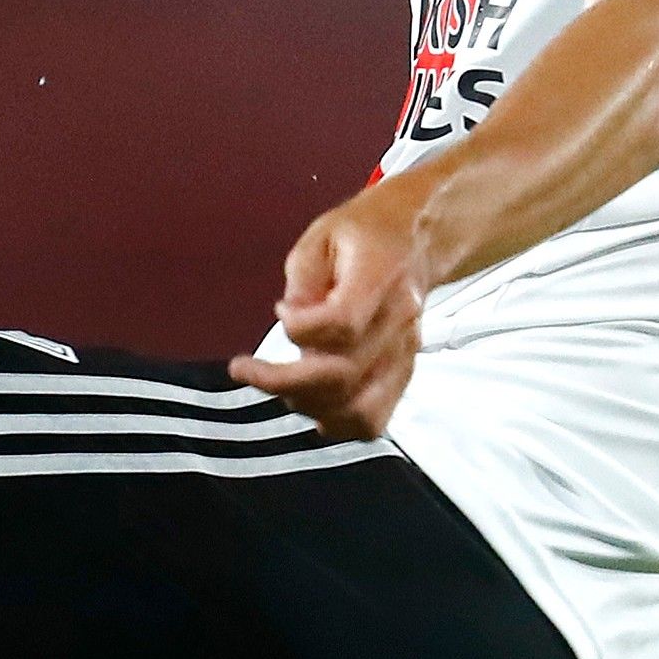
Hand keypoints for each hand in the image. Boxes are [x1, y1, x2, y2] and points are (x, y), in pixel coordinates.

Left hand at [227, 179, 432, 440]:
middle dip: (283, 381)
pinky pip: (374, 420)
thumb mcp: (320, 237)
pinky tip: (309, 403)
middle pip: (345, 375)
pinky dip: (337, 423)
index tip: (279, 312)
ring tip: (277, 385)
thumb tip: (291, 320)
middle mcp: (400, 322)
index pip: (343, 323)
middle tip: (244, 369)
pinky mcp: (403, 374)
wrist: (414, 242)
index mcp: (380, 277)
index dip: (300, 330)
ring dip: (309, 406)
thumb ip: (302, 280)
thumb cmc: (359, 235)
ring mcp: (406, 354)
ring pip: (361, 410)